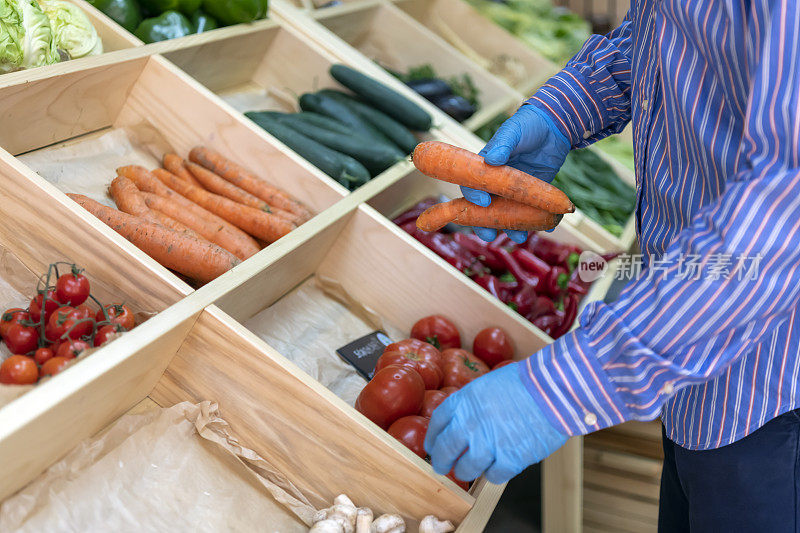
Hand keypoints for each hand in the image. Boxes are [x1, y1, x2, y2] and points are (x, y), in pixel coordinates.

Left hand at [424, 362, 567, 484]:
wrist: (553, 389)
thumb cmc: (525, 382)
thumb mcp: (488, 384)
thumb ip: (472, 405)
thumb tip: (463, 422)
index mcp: (464, 401)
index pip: (437, 423)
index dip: (432, 437)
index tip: (432, 446)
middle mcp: (470, 423)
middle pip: (445, 450)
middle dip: (442, 462)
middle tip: (443, 467)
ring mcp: (489, 443)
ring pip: (466, 469)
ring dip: (467, 470)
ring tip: (471, 470)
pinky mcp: (510, 459)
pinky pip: (493, 476)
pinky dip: (495, 473)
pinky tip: (500, 466)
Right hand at [464, 105, 570, 242]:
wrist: (554, 127)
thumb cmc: (528, 125)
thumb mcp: (514, 131)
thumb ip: (503, 143)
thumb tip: (492, 158)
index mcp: (485, 168)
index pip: (471, 186)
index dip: (472, 196)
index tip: (483, 202)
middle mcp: (497, 183)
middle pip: (485, 208)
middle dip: (485, 223)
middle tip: (489, 235)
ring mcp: (515, 191)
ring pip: (508, 214)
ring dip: (512, 228)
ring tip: (519, 238)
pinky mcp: (533, 194)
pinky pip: (532, 211)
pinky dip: (539, 221)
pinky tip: (546, 226)